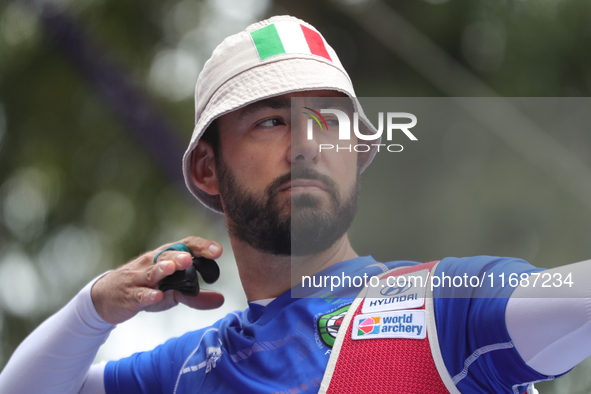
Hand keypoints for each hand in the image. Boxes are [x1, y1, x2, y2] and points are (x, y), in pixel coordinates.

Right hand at [91, 237, 224, 324]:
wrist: (107, 297)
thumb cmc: (146, 290)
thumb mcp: (172, 292)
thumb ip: (196, 296)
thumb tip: (221, 300)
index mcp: (167, 257)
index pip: (186, 245)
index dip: (202, 246)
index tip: (218, 251)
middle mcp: (153, 262)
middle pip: (168, 255)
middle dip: (180, 255)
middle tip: (190, 258)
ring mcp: (140, 278)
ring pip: (152, 271)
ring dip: (163, 269)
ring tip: (174, 268)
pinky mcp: (130, 294)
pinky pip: (140, 294)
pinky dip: (149, 295)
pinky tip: (157, 296)